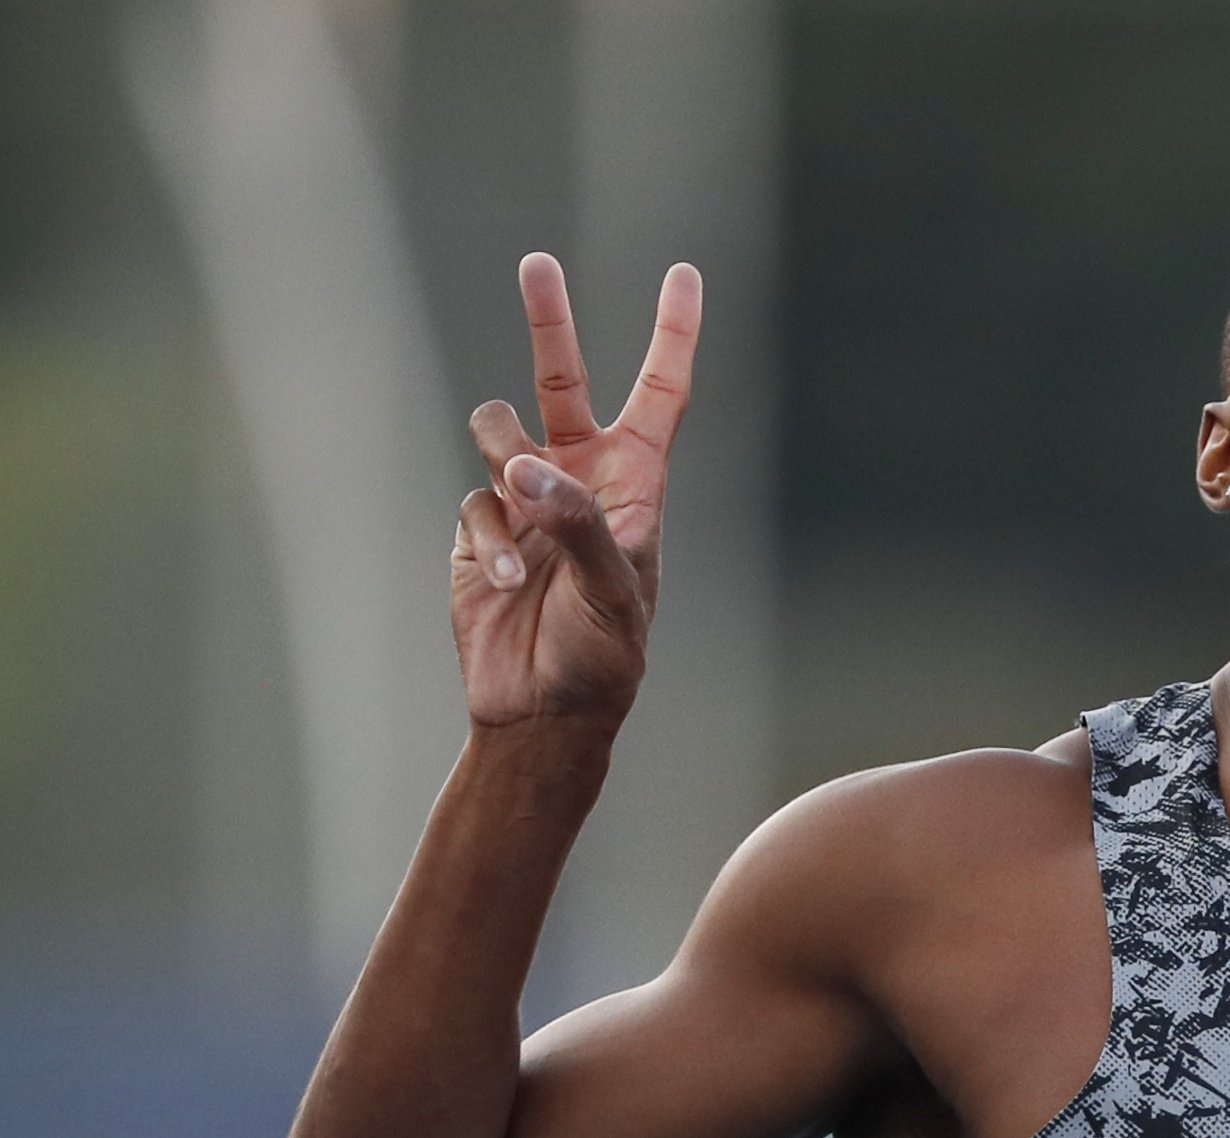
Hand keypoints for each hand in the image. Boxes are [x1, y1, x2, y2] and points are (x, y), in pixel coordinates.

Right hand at [451, 254, 700, 729]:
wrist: (543, 711)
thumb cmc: (603, 656)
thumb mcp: (614, 588)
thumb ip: (577, 520)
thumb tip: (524, 467)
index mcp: (637, 483)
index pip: (661, 393)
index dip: (674, 333)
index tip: (684, 273)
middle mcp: (581, 479)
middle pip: (563, 381)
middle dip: (550, 322)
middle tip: (537, 262)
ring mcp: (526, 501)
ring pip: (497, 433)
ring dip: (505, 471)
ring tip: (530, 542)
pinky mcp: (482, 530)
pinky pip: (473, 504)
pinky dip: (492, 541)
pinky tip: (512, 585)